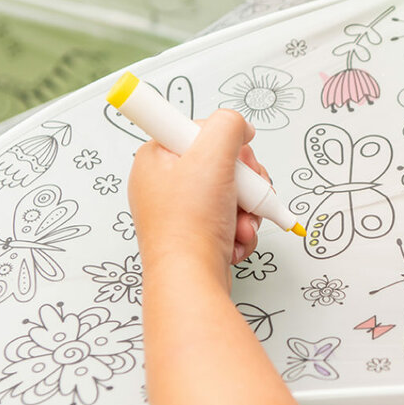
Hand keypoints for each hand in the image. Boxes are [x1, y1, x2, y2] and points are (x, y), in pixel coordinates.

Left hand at [128, 109, 267, 286]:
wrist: (190, 279)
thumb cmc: (190, 224)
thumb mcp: (213, 154)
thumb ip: (229, 125)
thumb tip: (240, 127)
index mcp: (156, 158)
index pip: (198, 130)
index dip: (224, 142)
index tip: (234, 155)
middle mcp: (165, 183)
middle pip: (222, 163)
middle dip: (245, 181)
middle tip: (244, 192)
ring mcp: (181, 211)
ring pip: (232, 193)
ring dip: (248, 208)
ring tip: (240, 223)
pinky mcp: (196, 233)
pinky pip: (230, 219)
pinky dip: (240, 229)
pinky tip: (235, 238)